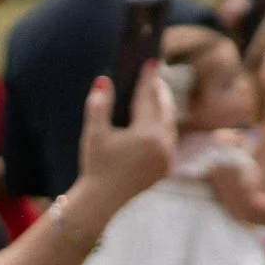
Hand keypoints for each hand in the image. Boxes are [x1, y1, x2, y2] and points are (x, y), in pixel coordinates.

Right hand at [73, 69, 176, 217]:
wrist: (104, 204)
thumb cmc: (96, 167)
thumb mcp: (94, 134)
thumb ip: (99, 105)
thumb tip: (103, 80)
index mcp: (147, 135)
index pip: (148, 99)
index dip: (148, 78)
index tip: (151, 61)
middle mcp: (164, 145)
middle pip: (165, 109)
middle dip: (159, 91)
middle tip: (154, 74)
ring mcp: (168, 157)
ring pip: (169, 124)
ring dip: (163, 107)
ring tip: (155, 93)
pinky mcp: (166, 167)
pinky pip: (168, 138)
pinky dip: (163, 124)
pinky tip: (156, 119)